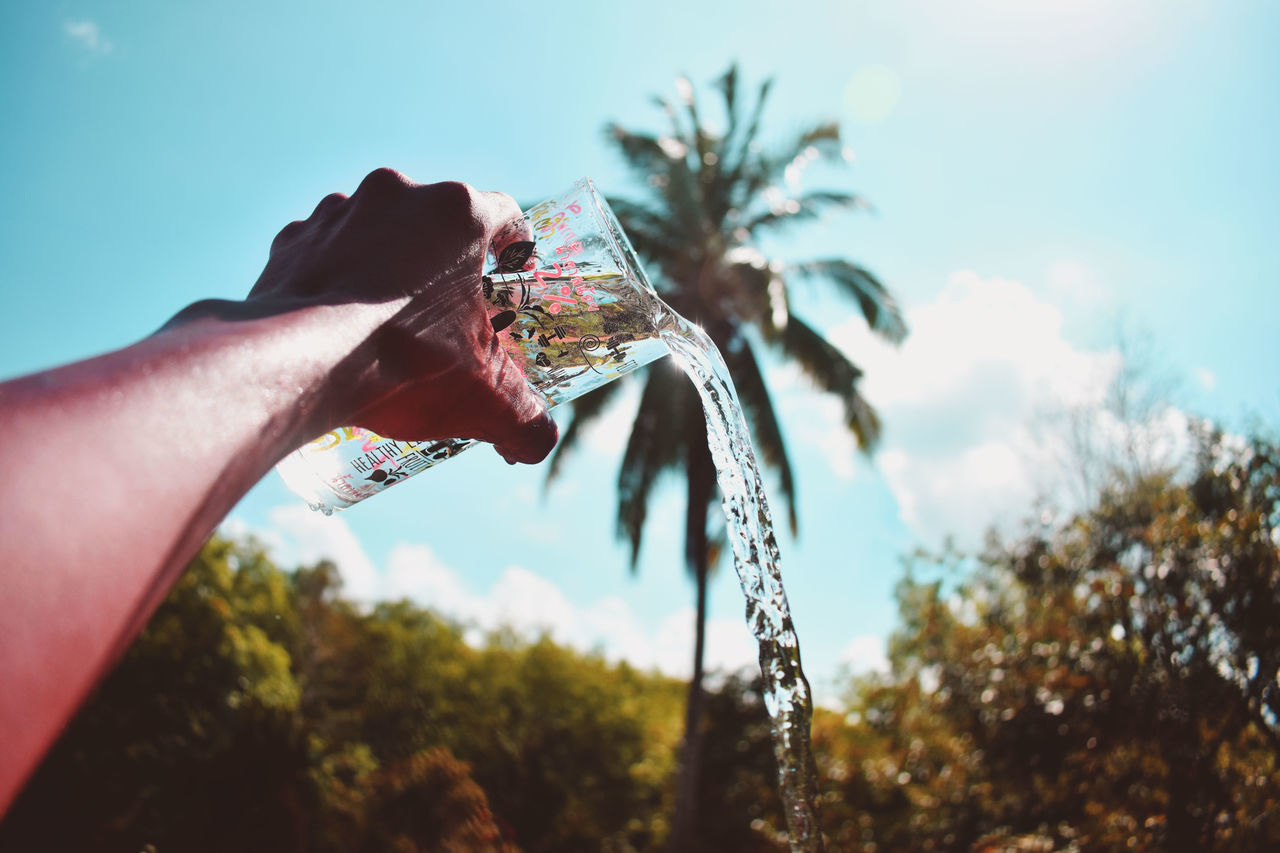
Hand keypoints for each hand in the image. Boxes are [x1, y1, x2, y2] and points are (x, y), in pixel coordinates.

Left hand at [248, 168, 556, 462]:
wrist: (298, 367)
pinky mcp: (293, 240)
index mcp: (458, 213)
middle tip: (450, 318)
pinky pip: (326, 254)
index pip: (506, 216)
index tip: (509, 285)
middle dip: (447, 269)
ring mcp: (338, 212)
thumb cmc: (404, 366)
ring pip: (379, 235)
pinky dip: (337, 282)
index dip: (515, 253)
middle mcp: (398, 194)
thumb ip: (528, 423)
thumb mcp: (488, 403)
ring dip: (389, 270)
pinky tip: (340, 328)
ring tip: (390, 327)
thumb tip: (535, 442)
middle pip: (438, 227)